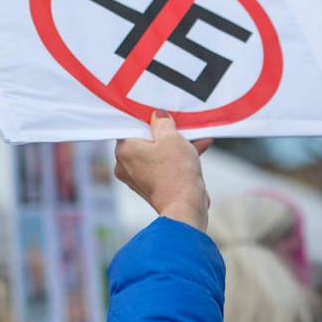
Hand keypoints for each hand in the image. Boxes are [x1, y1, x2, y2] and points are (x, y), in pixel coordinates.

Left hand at [114, 111, 212, 230]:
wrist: (185, 207)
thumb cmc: (176, 172)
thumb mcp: (172, 137)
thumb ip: (163, 122)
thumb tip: (158, 116)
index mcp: (124, 150)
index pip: (131, 126)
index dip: (147, 118)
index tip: (161, 115)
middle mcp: (125, 165)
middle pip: (144, 140)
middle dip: (165, 133)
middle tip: (179, 126)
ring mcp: (137, 178)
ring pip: (156, 154)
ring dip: (174, 146)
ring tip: (195, 139)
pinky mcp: (151, 187)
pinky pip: (161, 167)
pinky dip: (175, 160)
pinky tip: (197, 150)